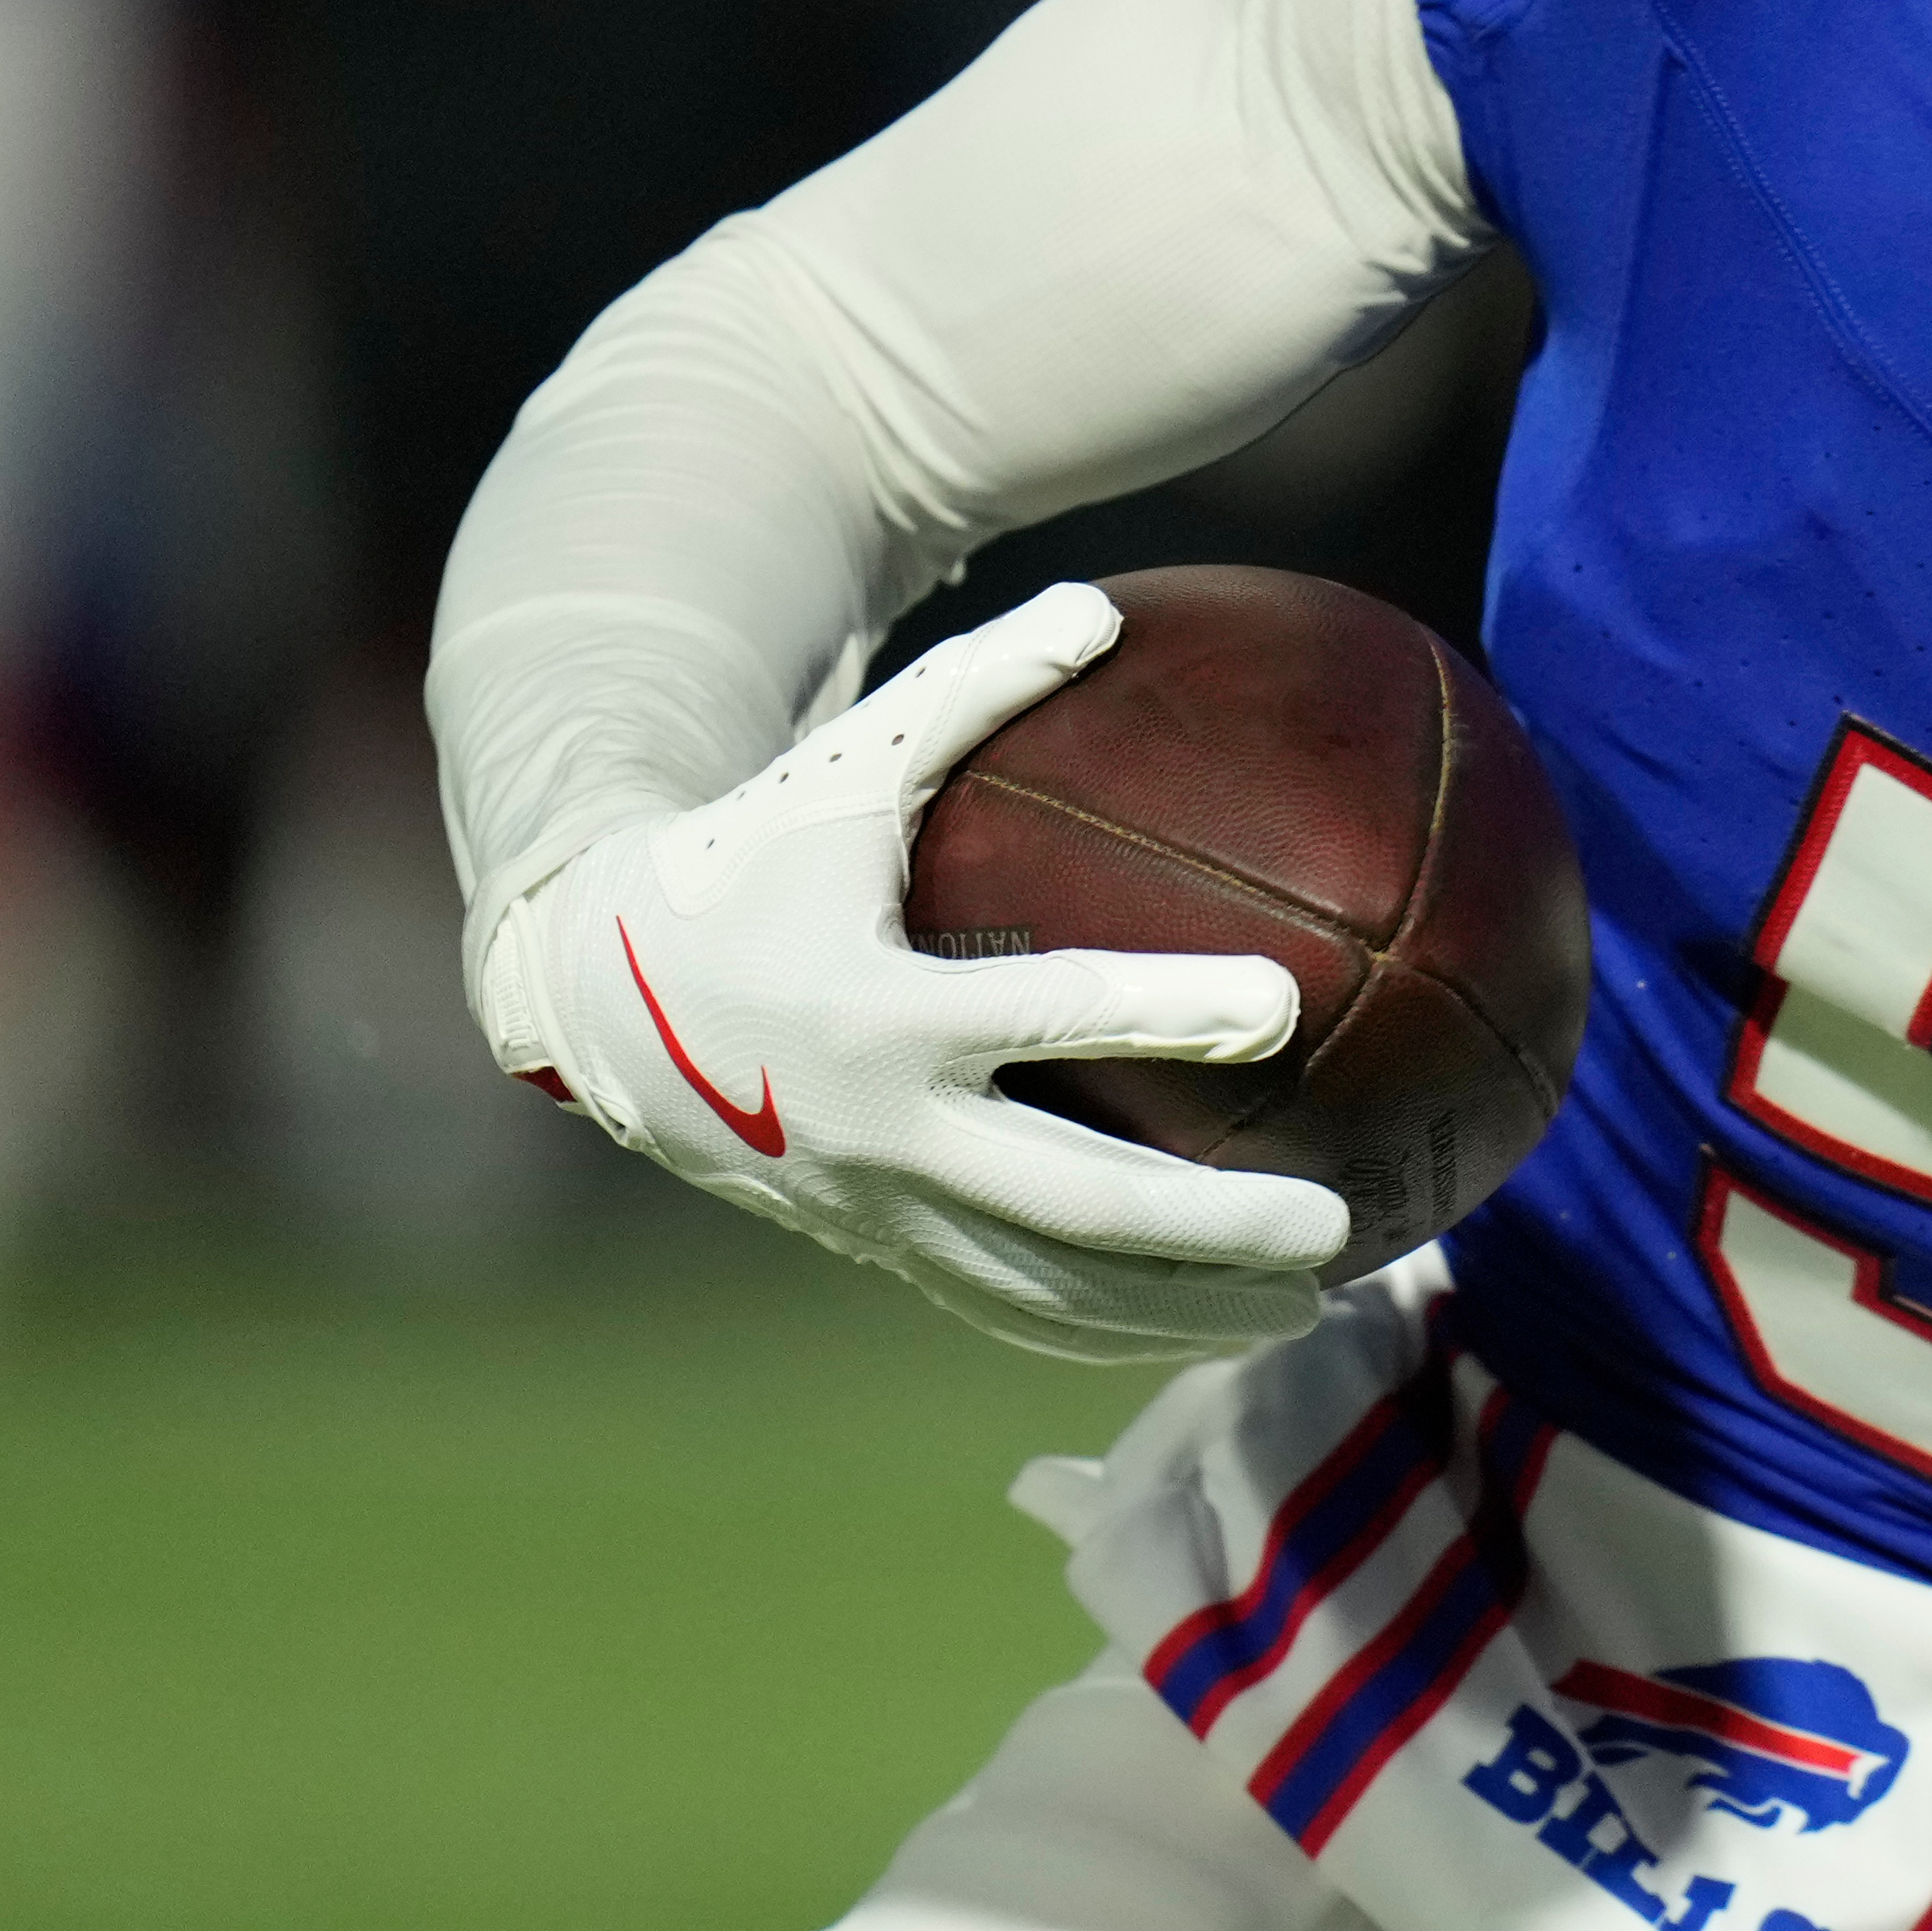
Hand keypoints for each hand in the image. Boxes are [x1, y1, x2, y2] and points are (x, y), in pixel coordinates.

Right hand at [472, 583, 1354, 1361]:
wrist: (598, 997)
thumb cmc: (750, 860)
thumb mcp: (845, 768)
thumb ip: (973, 690)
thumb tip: (1104, 605)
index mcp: (876, 1006)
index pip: (1048, 1012)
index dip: (1167, 1009)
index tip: (1287, 1006)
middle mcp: (878, 1127)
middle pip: (1071, 1201)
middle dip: (1206, 1228)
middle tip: (1333, 1227)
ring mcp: (873, 1206)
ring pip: (1049, 1287)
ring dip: (1179, 1307)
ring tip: (1310, 1306)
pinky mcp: (872, 1246)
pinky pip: (1006, 1304)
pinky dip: (1108, 1324)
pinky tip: (1209, 1322)